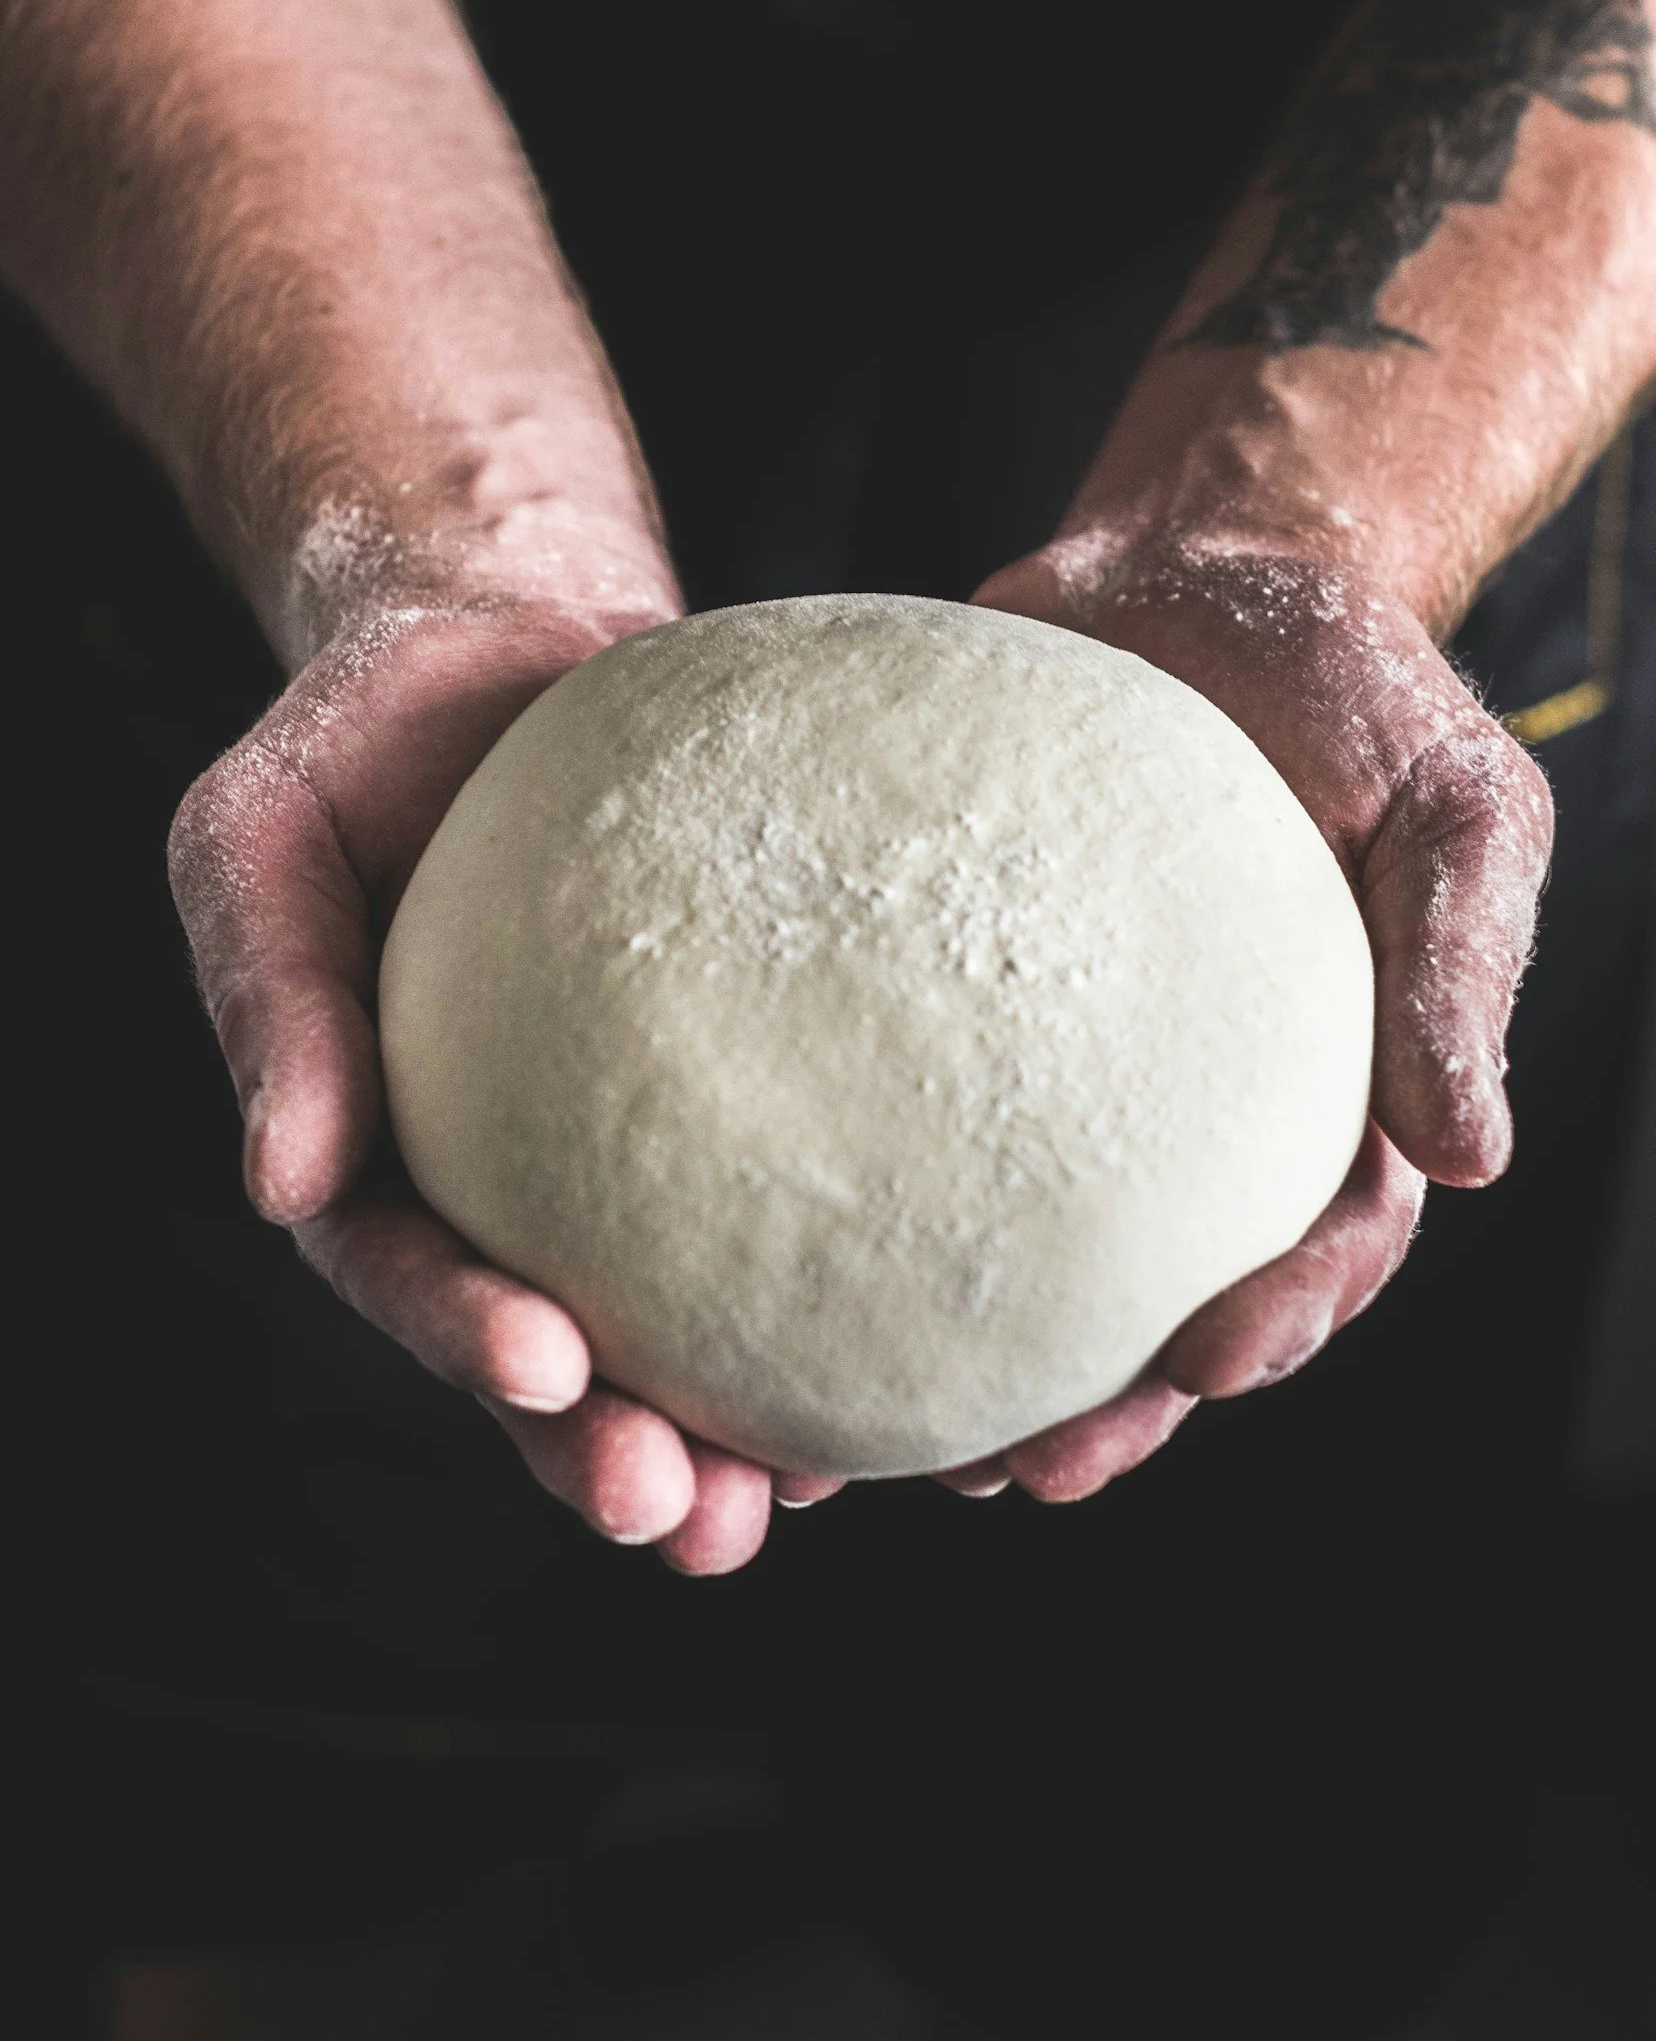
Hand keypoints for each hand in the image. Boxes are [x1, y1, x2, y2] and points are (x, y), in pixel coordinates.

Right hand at [169, 592, 783, 1576]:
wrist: (514, 642)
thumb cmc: (364, 739)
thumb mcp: (265, 840)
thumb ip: (270, 998)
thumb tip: (277, 1180)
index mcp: (382, 1143)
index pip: (409, 1271)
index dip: (465, 1338)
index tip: (546, 1370)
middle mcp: (511, 1174)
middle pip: (556, 1353)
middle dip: (615, 1455)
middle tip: (691, 1523)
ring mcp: (632, 1142)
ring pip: (687, 1316)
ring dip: (739, 1425)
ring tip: (805, 1492)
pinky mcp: (749, 1080)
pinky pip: (798, 1188)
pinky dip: (850, 1275)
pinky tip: (925, 1331)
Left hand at [917, 530, 1552, 1506]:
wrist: (1197, 569)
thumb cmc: (1353, 685)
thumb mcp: (1454, 803)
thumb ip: (1458, 964)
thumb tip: (1477, 1159)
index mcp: (1329, 1085)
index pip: (1323, 1243)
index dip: (1275, 1321)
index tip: (1209, 1365)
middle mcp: (1195, 1104)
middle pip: (1163, 1292)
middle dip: (1112, 1403)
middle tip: (1032, 1468)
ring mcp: (1071, 1062)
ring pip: (1031, 1247)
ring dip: (980, 1358)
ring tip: (898, 1444)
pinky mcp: (961, 1001)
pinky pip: (916, 1111)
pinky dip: (872, 1202)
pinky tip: (798, 1261)